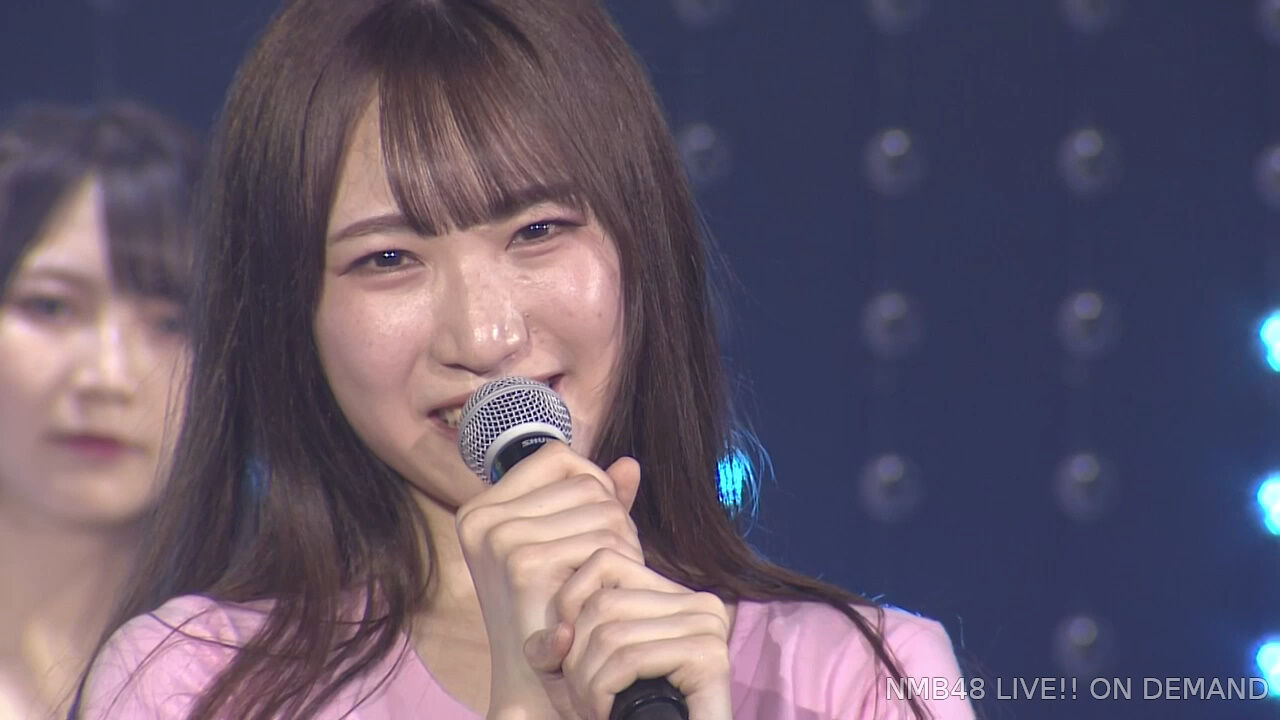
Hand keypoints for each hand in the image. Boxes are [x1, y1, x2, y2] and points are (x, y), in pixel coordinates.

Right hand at [455, 442, 643, 718]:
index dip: (593, 484)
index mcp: (481, 509)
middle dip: (613, 517)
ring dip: (622, 542)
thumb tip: (629, 464)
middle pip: (586, 481)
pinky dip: (620, 562)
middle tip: (608, 563)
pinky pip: (606, 537)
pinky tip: (606, 593)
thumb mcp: (568, 550)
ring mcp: (501, 539)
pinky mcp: (526, 563)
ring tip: (606, 579)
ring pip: (603, 507)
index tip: (596, 526)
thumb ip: (596, 503)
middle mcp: (482, 518)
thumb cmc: (555, 616)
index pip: (559, 457)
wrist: (537, 685)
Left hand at [524, 551, 733, 719]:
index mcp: (675, 594)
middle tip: (581, 695)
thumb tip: (560, 632)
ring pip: (611, 634)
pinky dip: (602, 693)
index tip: (569, 656)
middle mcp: (699, 603)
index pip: (605, 561)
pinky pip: (630, 660)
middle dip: (576, 657)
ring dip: (587, 682)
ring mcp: (709, 628)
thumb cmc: (620, 712)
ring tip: (591, 707)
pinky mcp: (710, 657)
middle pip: (603, 603)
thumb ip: (553, 647)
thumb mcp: (576, 673)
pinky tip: (606, 712)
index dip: (569, 606)